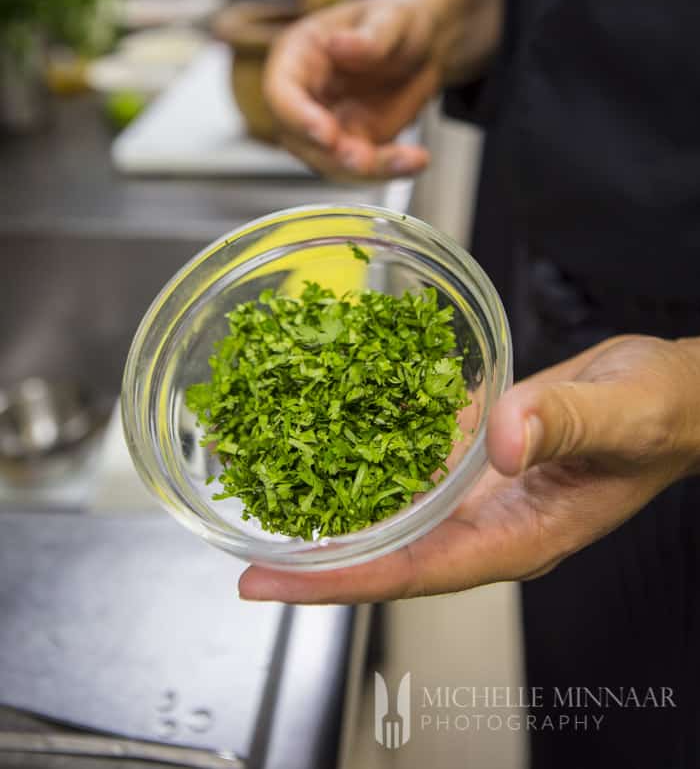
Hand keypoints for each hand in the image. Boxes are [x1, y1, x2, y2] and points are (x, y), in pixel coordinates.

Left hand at [239, 335, 699, 601]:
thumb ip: (564, 423)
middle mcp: (488, 520)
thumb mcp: (622, 412)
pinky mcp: (478, 452)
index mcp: (520, 534)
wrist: (675, 393)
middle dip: (318, 559)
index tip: (274, 583)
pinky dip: (372, 449)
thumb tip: (504, 440)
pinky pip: (416, 459)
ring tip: (271, 499)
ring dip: (336, 507)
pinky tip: (332, 432)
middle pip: (390, 552)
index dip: (342, 581)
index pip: (415, 571)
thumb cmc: (662, 413)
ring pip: (396, 509)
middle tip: (247, 554)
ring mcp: (481, 489)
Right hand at [262, 0, 502, 179]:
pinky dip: (391, 170)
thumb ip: (371, 35)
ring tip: (408, 159)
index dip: (296, 116)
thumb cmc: (400, 20)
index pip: (280, 91)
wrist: (427, 44)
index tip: (325, 133)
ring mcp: (328, 123)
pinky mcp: (354, 143)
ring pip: (332, 162)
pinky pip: (364, 168)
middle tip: (365, 160)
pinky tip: (416, 160)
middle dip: (332, 156)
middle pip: (300, 139)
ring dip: (366, 169)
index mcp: (300, 55)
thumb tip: (336, 46)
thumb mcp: (394, 17)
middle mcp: (306, 95)